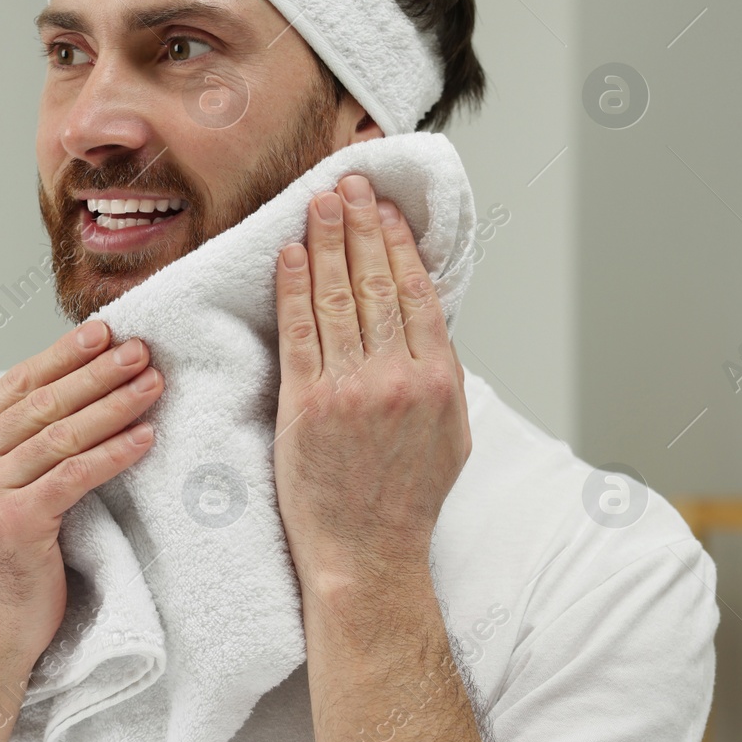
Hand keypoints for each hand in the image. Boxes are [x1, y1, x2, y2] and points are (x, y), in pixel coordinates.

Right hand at [0, 321, 162, 663]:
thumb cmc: (9, 548)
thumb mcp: (3, 480)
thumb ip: (23, 436)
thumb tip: (84, 379)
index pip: (18, 383)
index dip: (63, 355)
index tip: (104, 331)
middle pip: (43, 403)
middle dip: (96, 372)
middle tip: (140, 349)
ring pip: (61, 435)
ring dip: (113, 405)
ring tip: (152, 383)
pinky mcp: (14, 522)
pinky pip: (74, 475)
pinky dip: (114, 452)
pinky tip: (145, 436)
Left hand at [271, 173, 469, 593]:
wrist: (368, 557)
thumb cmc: (405, 501)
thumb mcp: (450, 434)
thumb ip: (438, 372)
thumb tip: (423, 318)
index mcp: (439, 381)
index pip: (417, 292)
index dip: (399, 242)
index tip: (386, 208)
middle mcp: (399, 378)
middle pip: (377, 283)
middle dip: (361, 225)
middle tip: (349, 184)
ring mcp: (351, 390)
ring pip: (339, 298)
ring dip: (328, 242)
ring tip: (320, 202)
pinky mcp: (306, 405)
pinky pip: (298, 332)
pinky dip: (295, 288)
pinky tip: (292, 254)